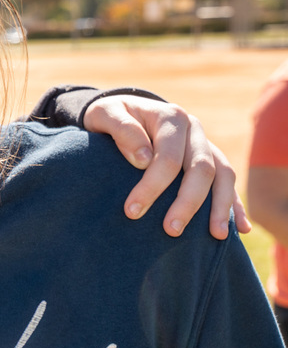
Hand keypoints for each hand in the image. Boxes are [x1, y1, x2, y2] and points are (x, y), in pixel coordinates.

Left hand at [83, 96, 249, 239]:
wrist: (122, 112)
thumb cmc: (111, 116)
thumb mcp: (105, 114)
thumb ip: (121, 129)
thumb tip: (142, 159)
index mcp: (171, 117)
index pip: (167, 157)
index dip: (152, 186)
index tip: (132, 211)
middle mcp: (193, 130)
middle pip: (201, 168)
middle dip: (187, 203)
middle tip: (170, 231)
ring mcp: (205, 144)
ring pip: (223, 175)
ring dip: (220, 207)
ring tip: (215, 235)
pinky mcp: (210, 159)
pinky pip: (228, 182)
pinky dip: (236, 205)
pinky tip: (241, 229)